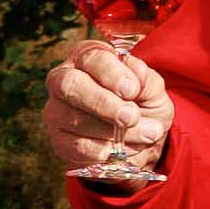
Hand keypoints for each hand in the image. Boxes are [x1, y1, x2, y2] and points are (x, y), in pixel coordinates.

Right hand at [41, 43, 168, 181]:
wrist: (138, 143)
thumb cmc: (142, 105)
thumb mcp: (152, 90)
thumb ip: (146, 81)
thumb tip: (136, 77)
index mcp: (88, 58)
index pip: (90, 58)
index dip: (111, 73)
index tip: (132, 90)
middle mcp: (64, 79)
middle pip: (70, 84)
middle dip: (102, 102)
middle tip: (130, 116)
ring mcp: (57, 111)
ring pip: (74, 119)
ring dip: (112, 131)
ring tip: (143, 135)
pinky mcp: (59, 140)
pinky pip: (75, 146)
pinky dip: (101, 150)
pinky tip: (118, 149)